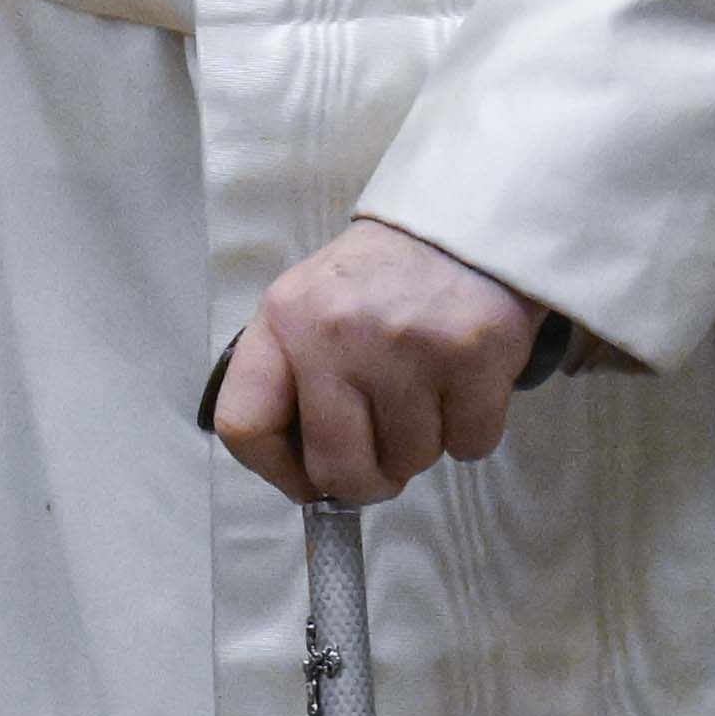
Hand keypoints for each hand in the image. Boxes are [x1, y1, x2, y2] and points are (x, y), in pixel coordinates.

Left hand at [211, 216, 551, 505]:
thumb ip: (296, 383)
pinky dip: (470, 434)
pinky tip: (462, 391)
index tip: (307, 481)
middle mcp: (334, 335)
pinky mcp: (472, 358)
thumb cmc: (377, 285)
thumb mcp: (309, 312)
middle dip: (365, 481)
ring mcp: (405, 348)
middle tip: (383, 465)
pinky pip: (468, 446)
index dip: (277, 471)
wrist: (462, 233)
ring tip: (425, 397)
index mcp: (280, 323)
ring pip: (410, 460)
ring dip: (421, 447)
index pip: (243, 425)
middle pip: (336, 466)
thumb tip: (310, 482)